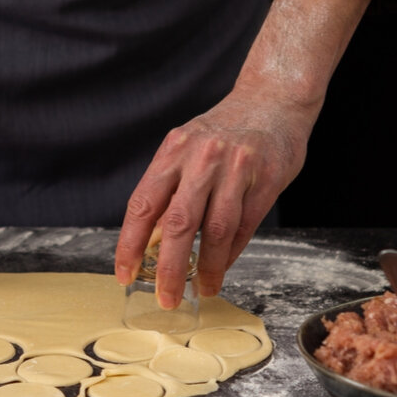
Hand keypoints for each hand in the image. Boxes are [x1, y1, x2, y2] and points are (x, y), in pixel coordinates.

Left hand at [115, 87, 309, 307]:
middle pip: (177, 223)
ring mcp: (236, 167)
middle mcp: (201, 158)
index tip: (124, 274)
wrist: (272, 99)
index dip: (129, 244)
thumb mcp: (185, 149)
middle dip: (167, 268)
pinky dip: (230, 252)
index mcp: (172, 151)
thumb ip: (168, 189)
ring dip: (206, 267)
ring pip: (215, 230)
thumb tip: (146, 240)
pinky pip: (244, 226)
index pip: (142, 205)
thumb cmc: (222, 132)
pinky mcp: (266, 178)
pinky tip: (221, 267)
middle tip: (165, 297)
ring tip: (201, 289)